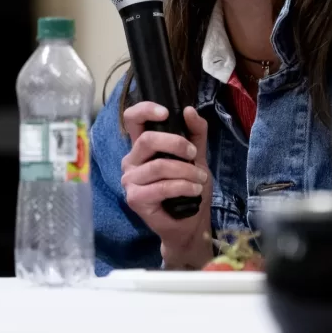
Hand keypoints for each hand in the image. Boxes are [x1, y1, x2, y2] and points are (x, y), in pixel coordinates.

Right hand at [121, 102, 212, 269]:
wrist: (190, 222)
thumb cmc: (189, 186)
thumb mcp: (197, 156)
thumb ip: (196, 132)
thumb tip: (189, 110)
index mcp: (143, 146)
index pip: (132, 119)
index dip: (145, 110)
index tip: (166, 113)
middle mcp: (132, 160)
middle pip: (147, 139)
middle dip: (177, 144)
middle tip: (194, 154)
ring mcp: (131, 180)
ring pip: (159, 165)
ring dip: (186, 171)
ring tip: (200, 178)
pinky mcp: (135, 199)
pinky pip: (161, 187)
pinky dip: (183, 186)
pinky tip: (194, 189)